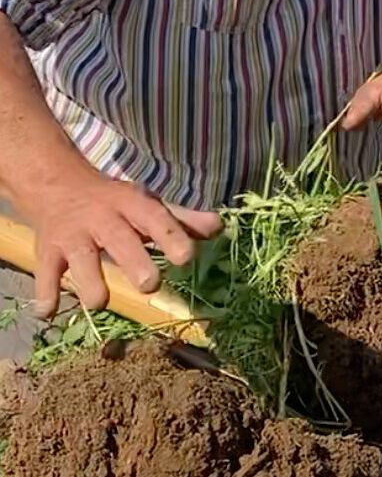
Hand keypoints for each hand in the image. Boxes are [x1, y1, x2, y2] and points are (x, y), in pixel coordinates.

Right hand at [28, 175, 221, 317]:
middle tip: (151, 284)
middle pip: (120, 240)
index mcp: (133, 205)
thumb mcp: (149, 205)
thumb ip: (183, 220)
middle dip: (135, 263)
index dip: (172, 236)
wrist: (58, 185)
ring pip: (81, 262)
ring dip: (90, 285)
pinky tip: (51, 312)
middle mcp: (104, 219)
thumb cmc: (116, 202)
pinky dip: (46, 296)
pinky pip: (45, 277)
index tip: (186, 258)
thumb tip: (220, 229)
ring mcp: (73, 236)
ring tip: (100, 301)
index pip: (156, 218)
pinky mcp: (47, 254)